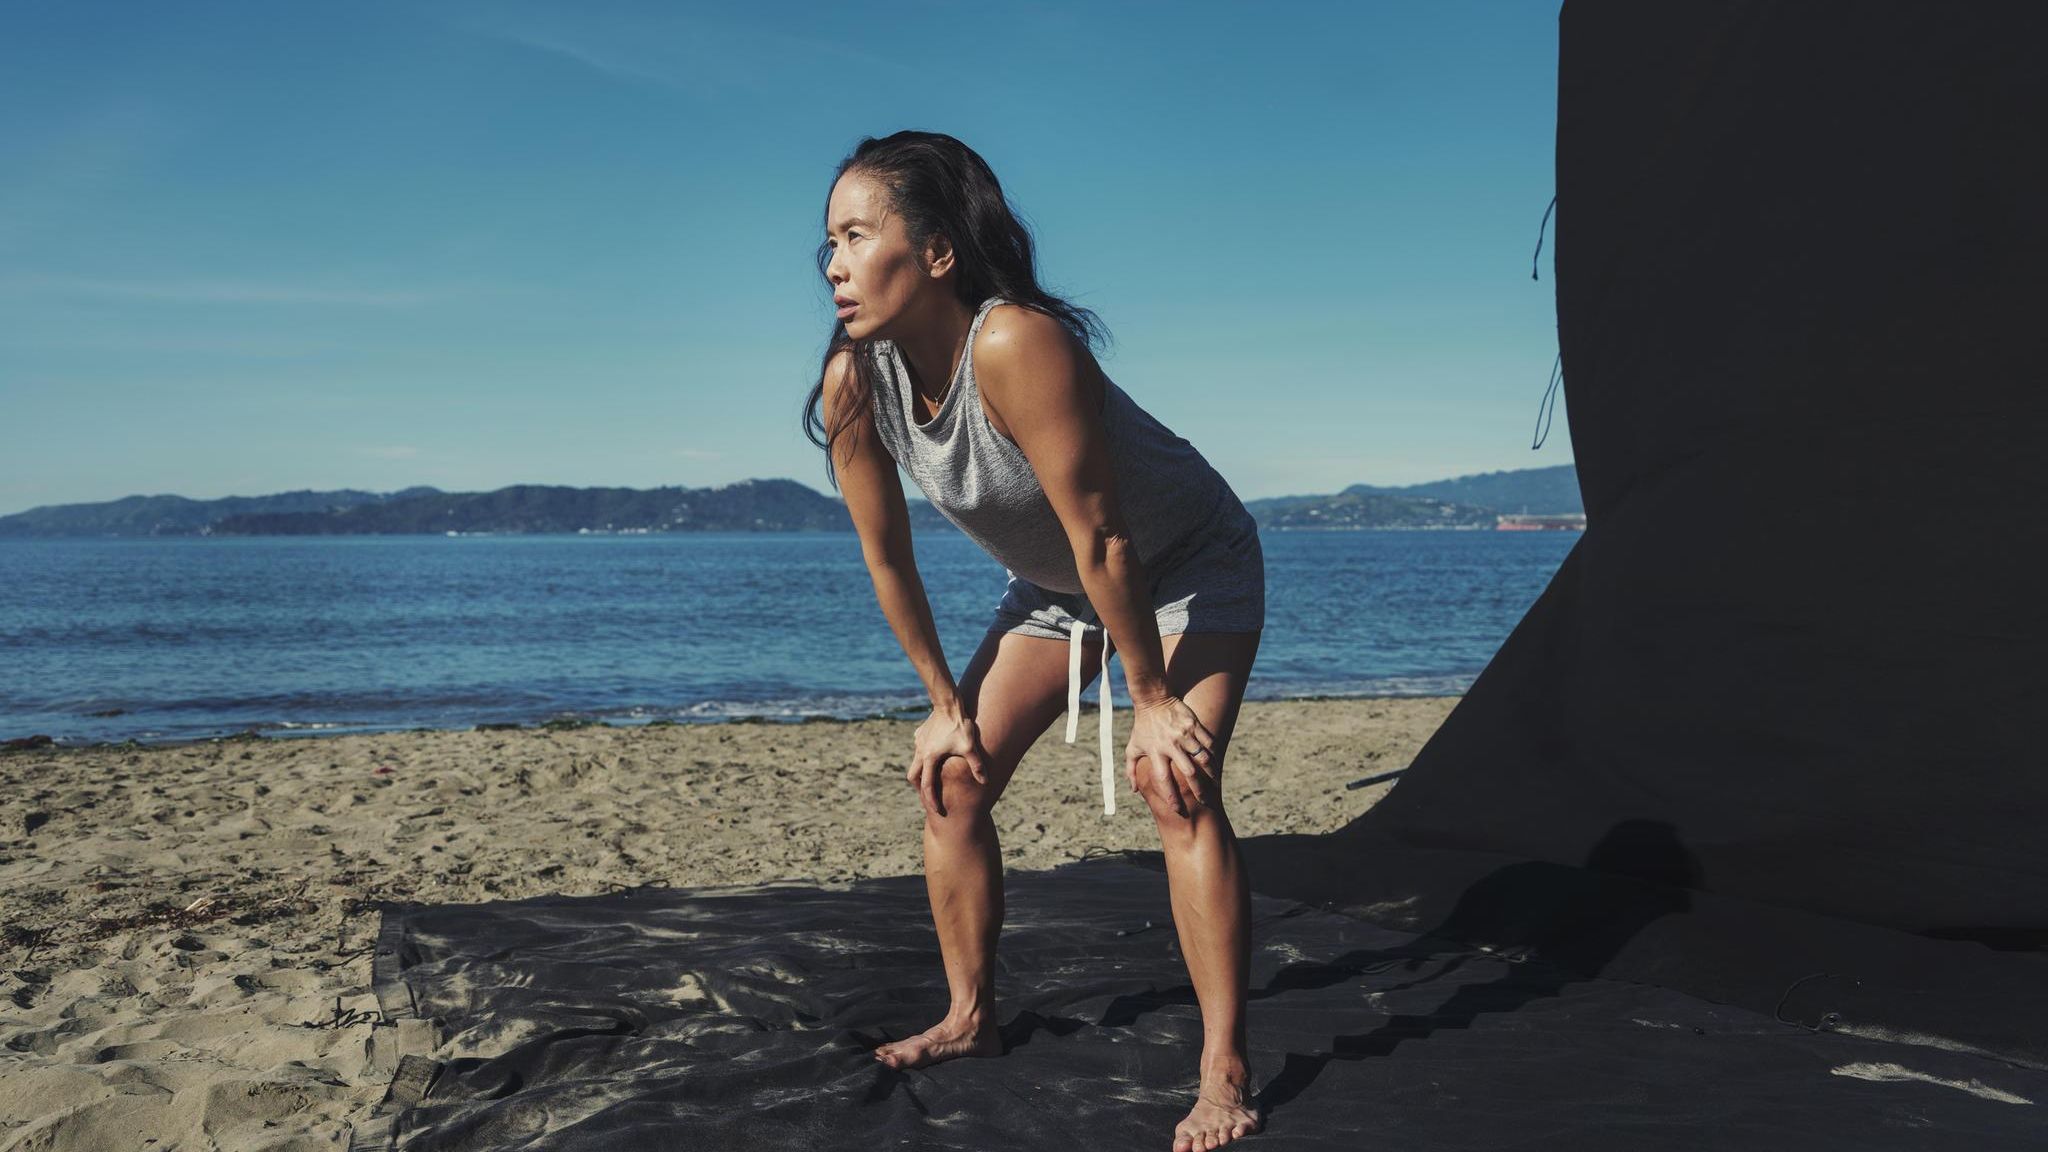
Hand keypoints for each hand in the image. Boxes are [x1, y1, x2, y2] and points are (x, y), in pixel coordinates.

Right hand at [908, 705, 987, 817]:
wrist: (948, 702)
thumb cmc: (959, 725)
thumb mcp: (970, 747)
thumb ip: (976, 765)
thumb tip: (985, 782)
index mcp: (930, 758)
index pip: (927, 786)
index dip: (931, 800)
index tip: (936, 810)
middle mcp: (920, 752)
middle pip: (913, 775)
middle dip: (920, 787)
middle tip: (929, 794)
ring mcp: (918, 741)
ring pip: (915, 761)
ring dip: (922, 770)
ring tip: (933, 775)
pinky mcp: (920, 733)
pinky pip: (919, 748)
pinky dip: (924, 755)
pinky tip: (935, 753)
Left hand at [1125, 694, 1216, 816]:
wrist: (1153, 699)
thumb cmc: (1142, 726)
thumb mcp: (1132, 747)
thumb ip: (1131, 770)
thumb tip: (1134, 790)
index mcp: (1156, 752)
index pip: (1164, 780)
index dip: (1171, 796)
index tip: (1178, 810)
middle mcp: (1171, 745)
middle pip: (1189, 772)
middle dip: (1198, 789)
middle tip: (1204, 801)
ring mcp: (1185, 734)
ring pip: (1203, 758)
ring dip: (1211, 773)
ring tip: (1215, 785)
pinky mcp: (1195, 725)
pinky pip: (1209, 742)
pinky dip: (1214, 754)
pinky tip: (1216, 764)